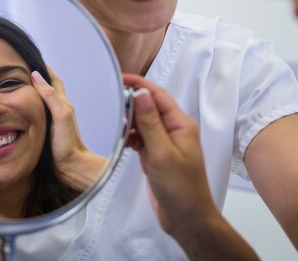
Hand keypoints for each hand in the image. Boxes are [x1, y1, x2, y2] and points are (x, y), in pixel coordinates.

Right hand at [31, 67, 105, 190]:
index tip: (30, 57)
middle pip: (46, 87)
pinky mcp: (46, 131)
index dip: (43, 67)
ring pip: (41, 100)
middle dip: (35, 76)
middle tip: (19, 69)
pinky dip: (29, 107)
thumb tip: (36, 76)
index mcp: (62, 102)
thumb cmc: (68, 143)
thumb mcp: (60, 115)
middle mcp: (58, 109)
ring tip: (15, 86)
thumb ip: (50, 96)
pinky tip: (20, 110)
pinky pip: (36, 113)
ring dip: (31, 92)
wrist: (71, 167)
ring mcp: (52, 120)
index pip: (52, 78)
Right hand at [122, 74, 216, 233]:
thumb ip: (150, 123)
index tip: (119, 78)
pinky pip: (141, 138)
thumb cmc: (180, 188)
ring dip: (129, 122)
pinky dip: (130, 137)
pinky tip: (121, 141)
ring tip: (114, 125)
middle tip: (111, 103)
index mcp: (181, 124)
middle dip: (131, 103)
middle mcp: (175, 130)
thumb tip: (142, 93)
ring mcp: (166, 142)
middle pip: (150, 106)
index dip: (139, 85)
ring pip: (144, 123)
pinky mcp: (157, 155)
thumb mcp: (162, 153)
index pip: (158, 95)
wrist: (187, 219)